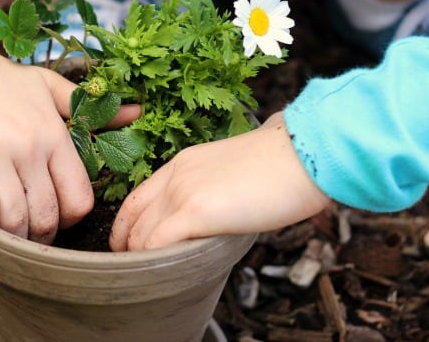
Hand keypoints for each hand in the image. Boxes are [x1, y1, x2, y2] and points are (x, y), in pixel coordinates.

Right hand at [0, 36, 139, 243]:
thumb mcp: (47, 86)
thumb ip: (89, 107)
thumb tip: (137, 111)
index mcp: (55, 134)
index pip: (79, 199)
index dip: (69, 219)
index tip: (54, 218)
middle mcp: (31, 146)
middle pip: (48, 216)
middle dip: (39, 235)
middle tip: (26, 232)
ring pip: (16, 219)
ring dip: (11, 235)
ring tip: (2, 230)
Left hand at [109, 112, 329, 250]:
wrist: (301, 154)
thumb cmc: (281, 165)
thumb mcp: (232, 172)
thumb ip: (212, 190)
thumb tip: (212, 216)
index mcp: (183, 163)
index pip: (138, 196)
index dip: (127, 223)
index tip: (128, 242)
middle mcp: (176, 176)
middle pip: (132, 216)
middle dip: (126, 244)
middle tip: (132, 265)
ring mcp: (182, 192)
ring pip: (141, 233)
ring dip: (139, 257)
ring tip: (146, 274)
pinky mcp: (195, 212)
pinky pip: (157, 243)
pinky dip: (153, 260)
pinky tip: (160, 272)